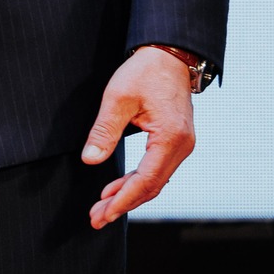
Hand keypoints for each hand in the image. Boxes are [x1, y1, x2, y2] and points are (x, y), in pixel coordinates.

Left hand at [81, 46, 197, 228]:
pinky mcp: (176, 142)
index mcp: (170, 138)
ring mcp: (182, 145)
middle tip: (97, 218)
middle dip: (123, 204)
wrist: (169, 55)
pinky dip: (137, 182)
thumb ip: (104, 130)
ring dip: (129, 196)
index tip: (103, 214)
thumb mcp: (118, 98)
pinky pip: (157, 169)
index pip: (145, 180)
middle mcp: (183, 147)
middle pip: (152, 187)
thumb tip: (90, 159)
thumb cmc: (144, 72)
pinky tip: (118, 188)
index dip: (122, 200)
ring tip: (103, 208)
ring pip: (155, 181)